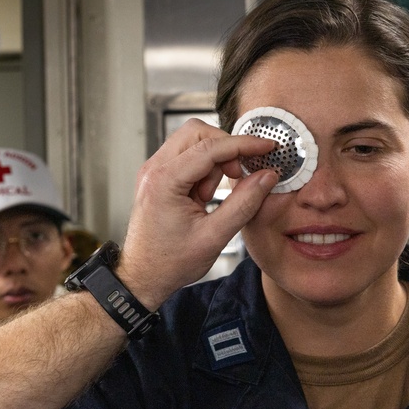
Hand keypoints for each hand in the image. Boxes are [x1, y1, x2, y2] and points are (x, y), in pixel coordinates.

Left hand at [118, 118, 278, 308]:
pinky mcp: (157, 178)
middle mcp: (154, 170)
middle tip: (235, 176)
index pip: (210, 146)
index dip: (244, 144)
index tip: (266, 146)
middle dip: (224, 149)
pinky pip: (186, 158)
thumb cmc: (169, 263)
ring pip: (192, 143)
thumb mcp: (214, 237)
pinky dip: (201, 171)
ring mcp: (153, 172)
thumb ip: (244, 203)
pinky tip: (202, 199)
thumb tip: (266, 177)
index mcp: (164, 181)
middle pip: (197, 132)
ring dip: (212, 163)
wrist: (142, 276)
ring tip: (209, 198)